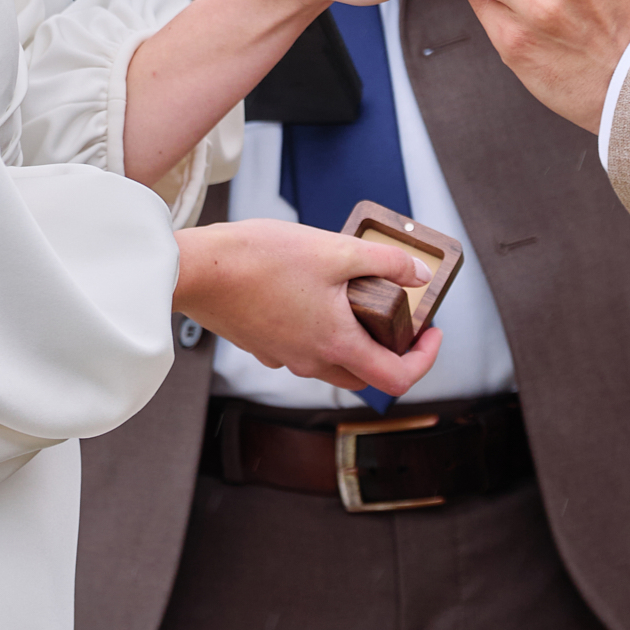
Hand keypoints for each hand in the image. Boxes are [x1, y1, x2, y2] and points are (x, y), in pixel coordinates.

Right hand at [173, 220, 445, 395]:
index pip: (396, 379)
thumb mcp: (336, 250)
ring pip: (332, 363)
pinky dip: (319, 330)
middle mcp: (311, 362)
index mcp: (337, 346)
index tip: (430, 333)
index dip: (424, 359)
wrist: (199, 270)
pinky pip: (302, 348)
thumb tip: (418, 273)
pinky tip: (311, 292)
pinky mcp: (262, 345)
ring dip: (353, 339)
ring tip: (354, 295)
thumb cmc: (261, 260)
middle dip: (390, 350)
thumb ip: (385, 262)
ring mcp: (284, 358)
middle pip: (365, 375)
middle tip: (398, 316)